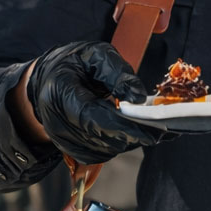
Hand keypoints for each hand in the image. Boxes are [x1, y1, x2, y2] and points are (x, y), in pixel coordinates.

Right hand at [26, 40, 157, 163]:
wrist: (49, 77)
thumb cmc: (76, 63)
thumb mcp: (97, 55)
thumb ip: (119, 74)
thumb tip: (139, 98)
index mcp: (61, 92)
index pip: (92, 117)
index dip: (122, 127)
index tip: (150, 133)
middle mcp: (56, 120)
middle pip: (98, 138)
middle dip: (132, 136)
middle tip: (161, 131)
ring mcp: (59, 138)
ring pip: (100, 151)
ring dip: (126, 142)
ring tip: (148, 129)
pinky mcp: (68, 148)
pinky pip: (97, 155)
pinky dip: (116, 145)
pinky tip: (128, 132)